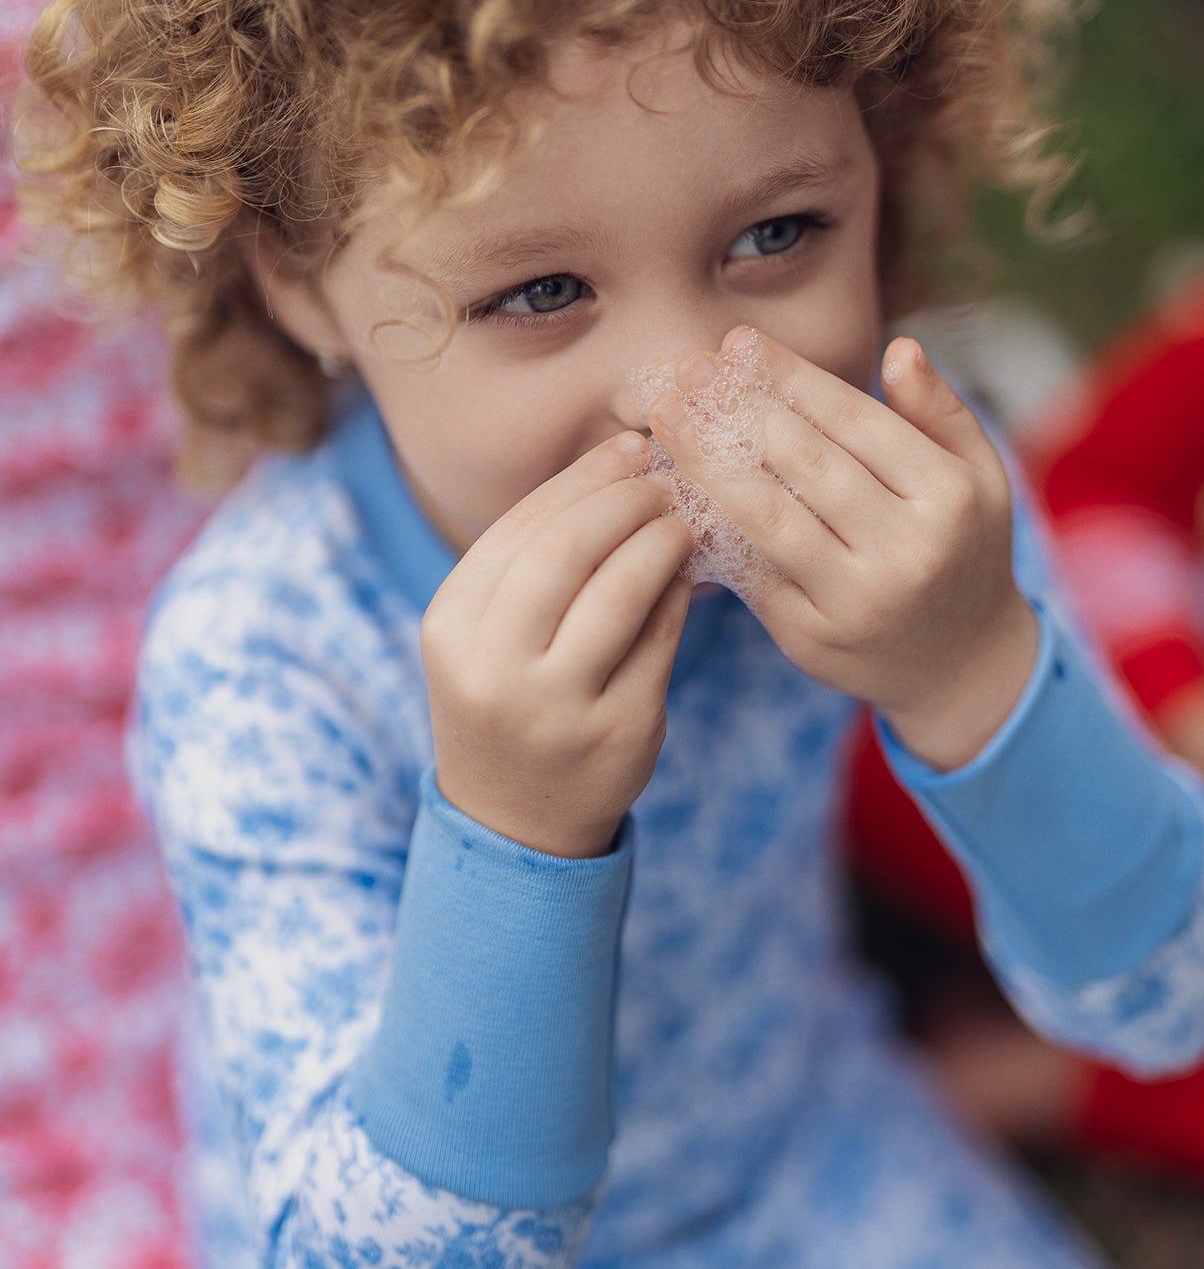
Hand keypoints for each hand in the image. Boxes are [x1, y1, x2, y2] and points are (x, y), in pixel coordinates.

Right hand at [421, 433, 694, 857]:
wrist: (514, 819)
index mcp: (452, 627)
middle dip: (625, 501)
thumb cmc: (506, 695)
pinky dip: (678, 597)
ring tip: (681, 524)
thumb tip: (621, 464)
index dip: (584, 478)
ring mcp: (558, 707)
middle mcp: (495, 668)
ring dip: (662, 543)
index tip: (629, 449)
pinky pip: (661, 642)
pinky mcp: (619, 734)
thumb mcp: (485, 632)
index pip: (521, 526)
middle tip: (663, 482)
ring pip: (622, 593)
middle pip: (567, 550)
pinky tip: (686, 576)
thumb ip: (534, 560)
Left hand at [649, 329, 1037, 769]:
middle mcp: (906, 550)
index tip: (737, 341)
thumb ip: (940, 410)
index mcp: (947, 496)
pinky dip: (710, 525)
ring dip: (707, 462)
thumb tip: (899, 347)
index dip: (790, 375)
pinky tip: (676, 485)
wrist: (962, 664)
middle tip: (685, 369)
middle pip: (804, 462)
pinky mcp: (811, 638)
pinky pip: (749, 570)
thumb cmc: (963, 548)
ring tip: (667, 418)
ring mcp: (856, 600)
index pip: (855, 420)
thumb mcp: (980, 475)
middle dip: (736, 409)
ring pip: (767, 517)